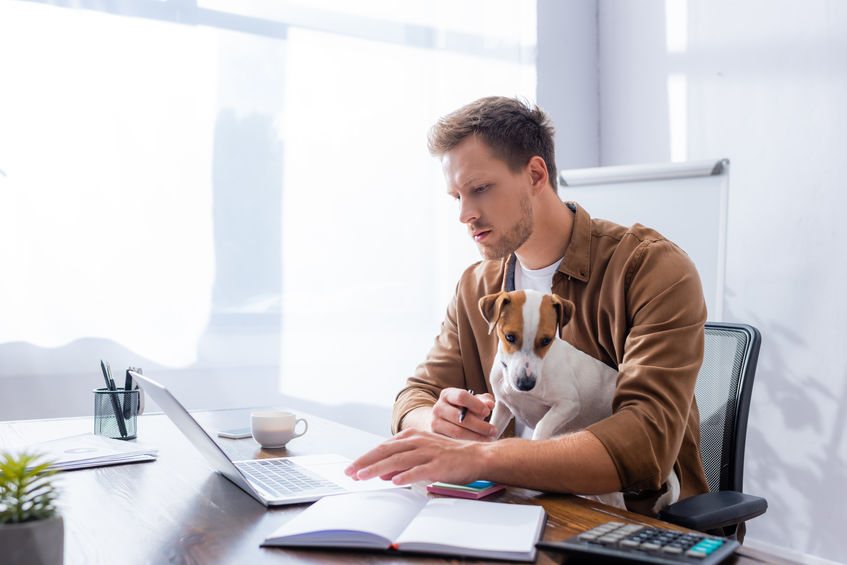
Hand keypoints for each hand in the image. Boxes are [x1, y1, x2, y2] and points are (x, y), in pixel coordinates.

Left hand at [345, 428, 485, 485]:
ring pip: (399, 460)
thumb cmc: (449, 456)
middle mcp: (419, 441)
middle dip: (366, 462)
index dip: (366, 457)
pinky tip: (395, 481)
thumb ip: (403, 462)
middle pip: (386, 451)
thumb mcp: (422, 455)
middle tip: (350, 472)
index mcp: (413, 436)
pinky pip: (420, 470)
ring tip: (364, 476)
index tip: (352, 467)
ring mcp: (429, 452)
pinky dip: (406, 475)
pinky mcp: (440, 464)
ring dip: (379, 468)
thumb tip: (383, 474)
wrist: (477, 456)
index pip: (383, 447)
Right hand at [430, 388, 497, 439]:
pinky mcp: (436, 437)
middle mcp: (438, 408)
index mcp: (448, 395)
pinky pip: (454, 442)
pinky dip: (468, 444)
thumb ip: (483, 401)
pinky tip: (478, 444)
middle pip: (460, 418)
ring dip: (476, 437)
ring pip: (457, 432)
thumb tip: (490, 404)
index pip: (461, 396)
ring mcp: (435, 423)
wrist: (441, 420)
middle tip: (494, 431)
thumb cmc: (462, 409)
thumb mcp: (472, 402)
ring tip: (489, 438)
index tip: (488, 412)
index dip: (476, 404)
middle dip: (480, 425)